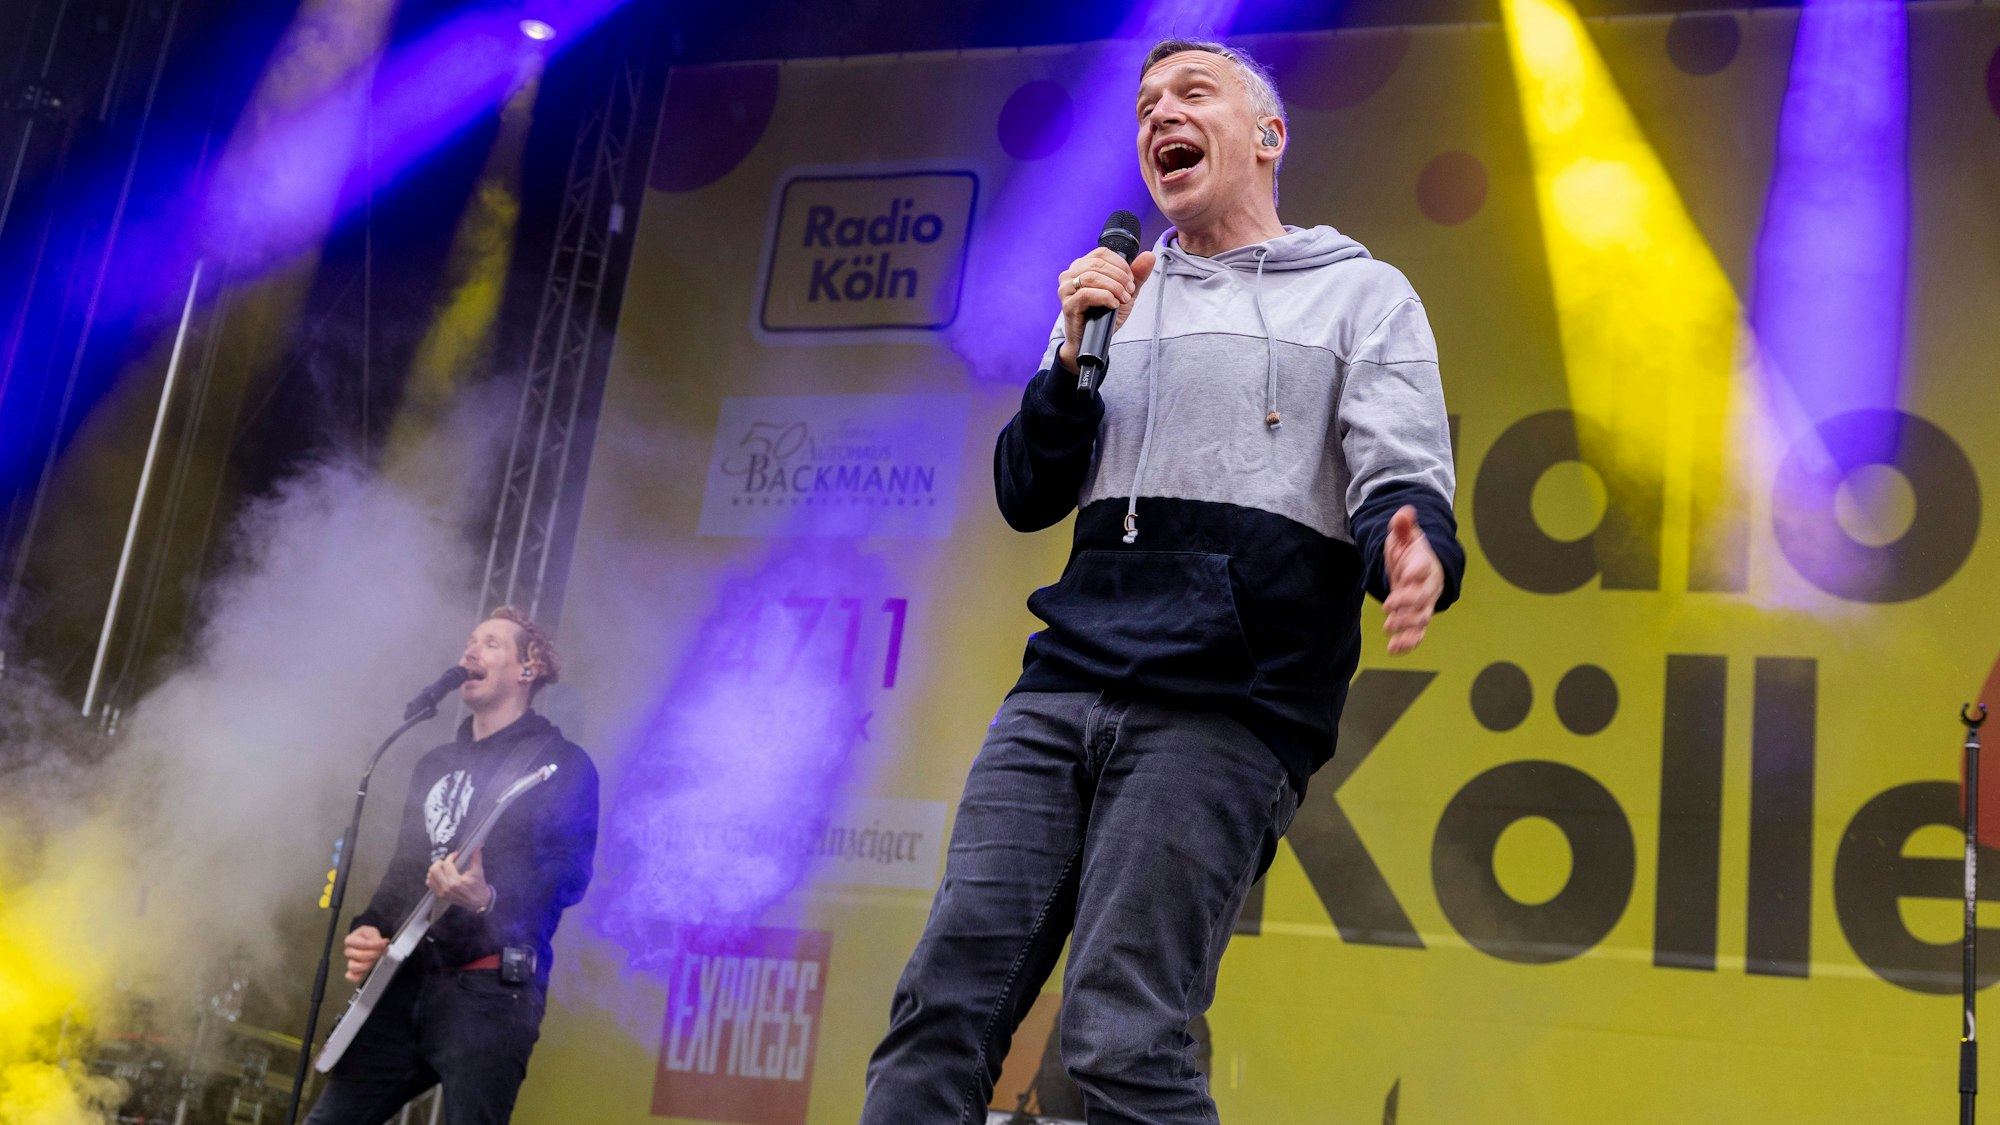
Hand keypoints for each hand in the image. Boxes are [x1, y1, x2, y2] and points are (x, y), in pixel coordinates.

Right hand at [344, 926, 387, 982]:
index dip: (374, 944)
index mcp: (350, 940)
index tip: (383, 943)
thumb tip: (381, 943)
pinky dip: (356, 976)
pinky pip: (351, 976)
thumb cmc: (368, 936)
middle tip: (382, 951)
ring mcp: (350, 961)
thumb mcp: (372, 931)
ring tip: (376, 960)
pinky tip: (364, 973)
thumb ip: (375, 936)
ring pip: (354, 967)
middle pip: (358, 956)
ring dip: (367, 964)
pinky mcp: (354, 970)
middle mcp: (348, 951)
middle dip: (373, 954)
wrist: (369, 940)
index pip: (361, 944)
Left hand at [426, 848, 493, 913]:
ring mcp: (442, 892)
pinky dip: (432, 877)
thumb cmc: (478, 886)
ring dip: (435, 869)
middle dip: (440, 862)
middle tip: (446, 861)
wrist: (479, 902)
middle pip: (434, 870)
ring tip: (443, 867)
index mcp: (456, 881)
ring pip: (430, 876)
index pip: (447, 864)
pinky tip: (440, 875)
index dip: (451, 856)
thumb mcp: (478, 871)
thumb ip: (476, 857)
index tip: (456, 855)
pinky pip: (430, 884)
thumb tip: (477, 846)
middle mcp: (447, 888)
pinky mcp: (440, 895)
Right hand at [1055, 247, 1157, 372]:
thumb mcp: (1126, 292)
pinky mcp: (1068, 305)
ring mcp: (1066, 289)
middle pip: (1098, 264)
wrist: (1093, 341)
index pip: (1102, 253)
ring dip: (1114, 287)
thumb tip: (1149, 255)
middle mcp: (1070, 275)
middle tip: (1129, 292)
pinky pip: (1087, 294)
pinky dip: (1105, 297)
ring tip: (1123, 299)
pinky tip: (1113, 305)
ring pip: (1092, 277)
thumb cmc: (1104, 315)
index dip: (1120, 264)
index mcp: (1082, 266)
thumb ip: (1137, 275)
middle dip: (1119, 277)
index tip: (1131, 279)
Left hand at [1383, 506, 1444, 654]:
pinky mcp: (1417, 619)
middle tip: (1390, 607)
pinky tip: (1394, 649)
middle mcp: (1427, 587)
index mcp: (1425, 565)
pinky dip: (1407, 643)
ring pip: (1420, 619)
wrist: (1418, 570)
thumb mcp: (1404, 537)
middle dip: (1408, 603)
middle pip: (1423, 597)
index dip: (1417, 571)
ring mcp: (1423, 605)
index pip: (1423, 568)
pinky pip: (1416, 634)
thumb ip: (1402, 527)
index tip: (1407, 574)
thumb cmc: (1410, 553)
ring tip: (1389, 628)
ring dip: (1406, 625)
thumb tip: (1404, 512)